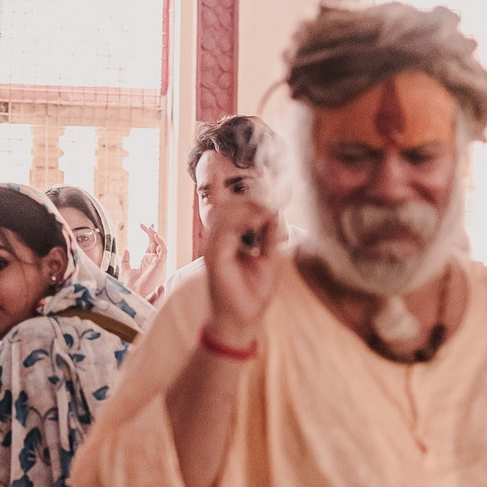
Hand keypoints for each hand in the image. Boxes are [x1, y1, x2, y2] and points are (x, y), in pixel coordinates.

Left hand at [129, 222, 169, 302]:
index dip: (148, 233)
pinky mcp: (160, 265)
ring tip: (150, 228)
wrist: (134, 293)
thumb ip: (126, 260)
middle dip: (152, 232)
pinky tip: (155, 236)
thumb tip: (126, 250)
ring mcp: (157, 262)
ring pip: (161, 245)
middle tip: (146, 224)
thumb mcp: (126, 269)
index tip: (142, 225)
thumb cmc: (132, 284)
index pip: (150, 243)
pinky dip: (161, 243)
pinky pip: (163, 251)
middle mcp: (154, 260)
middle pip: (156, 242)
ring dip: (157, 235)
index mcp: (147, 260)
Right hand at [200, 192, 284, 345]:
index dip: (219, 185)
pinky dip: (243, 221)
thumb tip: (273, 212)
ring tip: (269, 213)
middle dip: (250, 199)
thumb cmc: (253, 293)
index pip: (222, 206)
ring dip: (249, 208)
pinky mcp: (214, 257)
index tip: (228, 166)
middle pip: (226, 206)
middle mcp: (215, 240)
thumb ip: (269, 235)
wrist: (244, 320)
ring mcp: (212, 248)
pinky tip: (259, 220)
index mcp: (226, 239)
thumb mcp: (269, 258)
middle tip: (273, 203)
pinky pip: (225, 230)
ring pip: (225, 214)